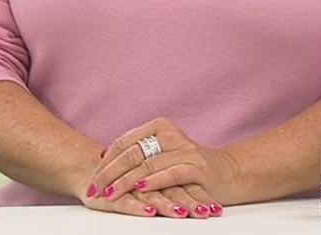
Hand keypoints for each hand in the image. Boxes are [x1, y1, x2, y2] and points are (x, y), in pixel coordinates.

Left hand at [88, 118, 240, 214]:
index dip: (106, 162)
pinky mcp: (197, 167)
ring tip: (109, 194)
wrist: (228, 173)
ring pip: (147, 164)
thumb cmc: (189, 166)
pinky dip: (153, 181)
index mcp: (159, 127)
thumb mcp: (163, 153)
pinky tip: (140, 189)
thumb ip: (139, 152)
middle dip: (109, 174)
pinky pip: (170, 173)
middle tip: (95, 190)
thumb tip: (105, 157)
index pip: (124, 142)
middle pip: (132, 153)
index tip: (92, 179)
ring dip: (125, 182)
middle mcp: (171, 134)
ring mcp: (185, 149)